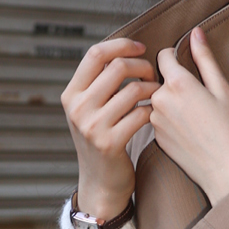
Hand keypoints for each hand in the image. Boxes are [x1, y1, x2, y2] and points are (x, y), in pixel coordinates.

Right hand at [62, 36, 156, 220]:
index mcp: (71, 94)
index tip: (141, 48)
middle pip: (117, 67)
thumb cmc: (101, 141)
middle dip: (142, 66)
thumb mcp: (89, 110)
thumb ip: (98, 83)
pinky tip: (154, 114)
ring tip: (157, 95)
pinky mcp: (110, 143)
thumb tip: (124, 50)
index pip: (96, 54)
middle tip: (152, 75)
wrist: (100, 183)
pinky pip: (141, 114)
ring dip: (152, 89)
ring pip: (133, 90)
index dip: (122, 45)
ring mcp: (92, 127)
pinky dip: (153, 111)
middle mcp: (78, 108)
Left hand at [148, 29, 228, 204]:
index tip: (188, 64)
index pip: (163, 56)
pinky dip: (171, 121)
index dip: (176, 56)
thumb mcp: (223, 90)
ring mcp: (156, 122)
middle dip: (176, 82)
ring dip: (172, 102)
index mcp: (177, 84)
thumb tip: (195, 32)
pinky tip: (190, 131)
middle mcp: (160, 101)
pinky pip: (160, 120)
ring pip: (159, 100)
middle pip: (160, 79)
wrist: (228, 174)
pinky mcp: (157, 140)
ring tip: (196, 117)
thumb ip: (205, 58)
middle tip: (199, 97)